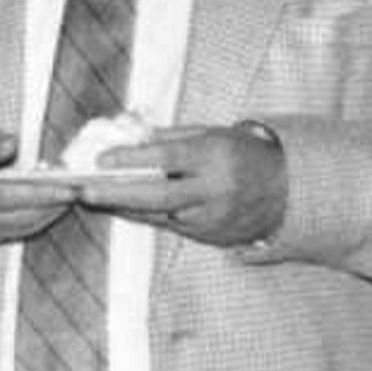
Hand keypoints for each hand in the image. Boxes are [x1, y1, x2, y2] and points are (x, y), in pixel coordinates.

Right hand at [0, 117, 70, 246]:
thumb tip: (11, 146)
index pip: (6, 196)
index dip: (41, 193)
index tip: (69, 187)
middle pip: (18, 217)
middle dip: (52, 206)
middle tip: (80, 191)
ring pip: (20, 229)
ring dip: (49, 215)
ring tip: (71, 197)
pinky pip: (15, 233)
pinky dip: (37, 220)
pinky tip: (54, 206)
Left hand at [87, 123, 286, 250]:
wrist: (287, 190)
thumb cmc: (242, 153)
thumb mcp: (213, 134)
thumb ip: (173, 139)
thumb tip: (130, 140)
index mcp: (217, 157)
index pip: (168, 159)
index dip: (133, 160)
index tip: (102, 159)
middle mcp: (215, 190)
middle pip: (158, 196)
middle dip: (117, 193)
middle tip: (84, 189)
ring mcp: (212, 217)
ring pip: (159, 215)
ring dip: (123, 207)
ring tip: (90, 197)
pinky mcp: (210, 236)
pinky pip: (169, 226)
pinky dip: (143, 216)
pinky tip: (120, 207)